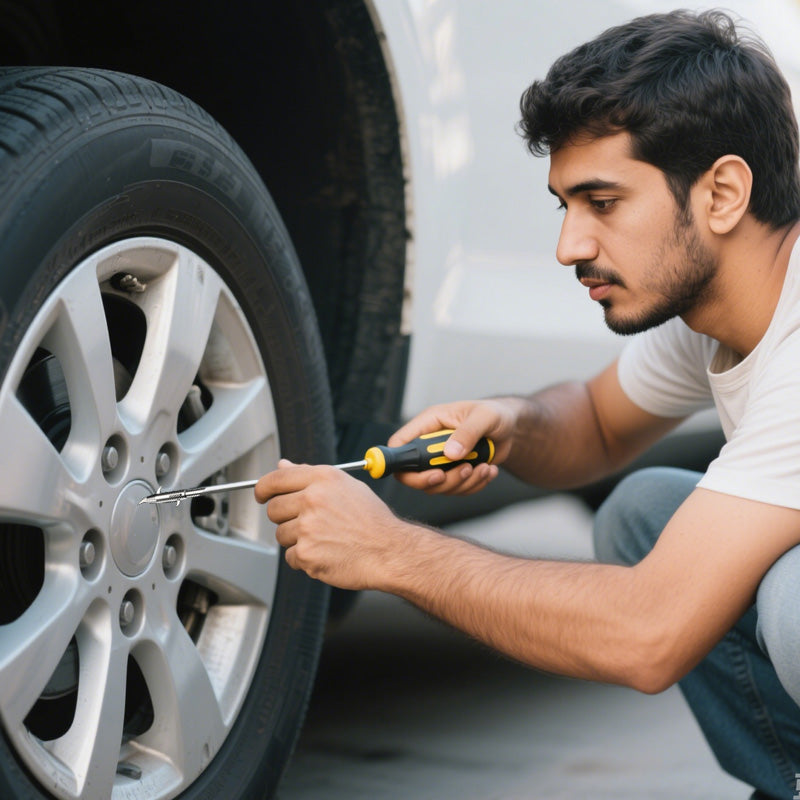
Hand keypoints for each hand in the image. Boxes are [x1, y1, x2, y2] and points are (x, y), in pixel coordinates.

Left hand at [254, 460, 411, 589]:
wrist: (390, 551)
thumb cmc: (373, 521)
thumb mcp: (346, 486)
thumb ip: (310, 474)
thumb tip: (284, 465)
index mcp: (322, 479)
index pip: (276, 478)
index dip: (263, 488)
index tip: (261, 494)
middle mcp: (313, 500)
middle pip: (274, 508)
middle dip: (285, 517)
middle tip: (308, 523)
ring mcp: (308, 528)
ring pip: (281, 534)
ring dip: (296, 540)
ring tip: (324, 539)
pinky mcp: (306, 553)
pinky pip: (290, 557)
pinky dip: (304, 559)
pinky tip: (326, 552)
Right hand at [388, 398, 521, 494]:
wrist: (510, 428)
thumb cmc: (494, 414)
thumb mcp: (484, 417)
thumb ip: (467, 433)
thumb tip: (450, 453)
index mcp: (429, 424)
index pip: (399, 444)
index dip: (399, 462)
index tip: (423, 474)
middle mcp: (430, 445)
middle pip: (413, 475)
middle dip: (438, 480)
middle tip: (462, 471)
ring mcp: (441, 462)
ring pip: (437, 487)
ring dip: (463, 483)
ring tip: (483, 467)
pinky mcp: (454, 473)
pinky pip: (457, 490)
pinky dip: (474, 485)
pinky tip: (488, 470)